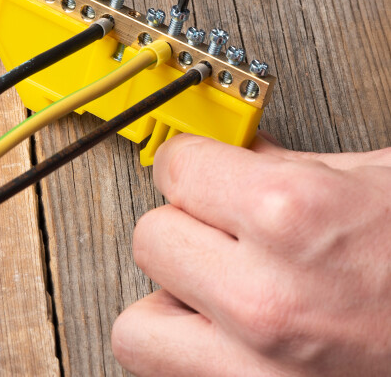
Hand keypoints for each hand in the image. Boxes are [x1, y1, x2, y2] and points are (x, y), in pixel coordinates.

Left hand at [112, 133, 390, 375]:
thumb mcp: (373, 181)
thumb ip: (287, 165)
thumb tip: (235, 153)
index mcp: (292, 214)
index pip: (175, 168)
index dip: (193, 163)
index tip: (204, 171)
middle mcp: (266, 298)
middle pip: (152, 239)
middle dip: (186, 227)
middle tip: (222, 230)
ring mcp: (261, 374)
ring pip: (140, 327)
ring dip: (173, 303)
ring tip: (216, 290)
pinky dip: (189, 358)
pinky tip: (230, 336)